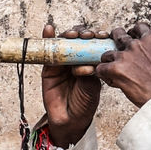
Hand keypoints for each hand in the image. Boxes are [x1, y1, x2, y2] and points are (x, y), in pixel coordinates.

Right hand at [39, 23, 103, 148]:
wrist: (71, 119)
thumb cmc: (85, 103)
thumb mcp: (92, 86)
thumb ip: (89, 73)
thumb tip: (85, 63)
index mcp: (90, 61)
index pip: (93, 44)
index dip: (97, 37)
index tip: (103, 36)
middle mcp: (76, 59)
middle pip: (78, 39)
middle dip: (83, 34)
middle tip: (88, 36)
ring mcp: (62, 62)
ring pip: (64, 42)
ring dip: (68, 34)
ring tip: (72, 35)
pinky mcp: (49, 67)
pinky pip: (48, 51)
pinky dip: (48, 38)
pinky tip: (48, 29)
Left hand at [96, 21, 150, 107]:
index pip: (138, 27)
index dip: (132, 33)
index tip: (131, 38)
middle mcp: (136, 45)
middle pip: (118, 34)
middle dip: (115, 40)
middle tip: (116, 51)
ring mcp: (124, 56)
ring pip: (106, 54)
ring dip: (109, 62)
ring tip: (114, 73)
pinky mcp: (115, 69)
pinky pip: (101, 69)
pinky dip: (104, 75)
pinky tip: (112, 81)